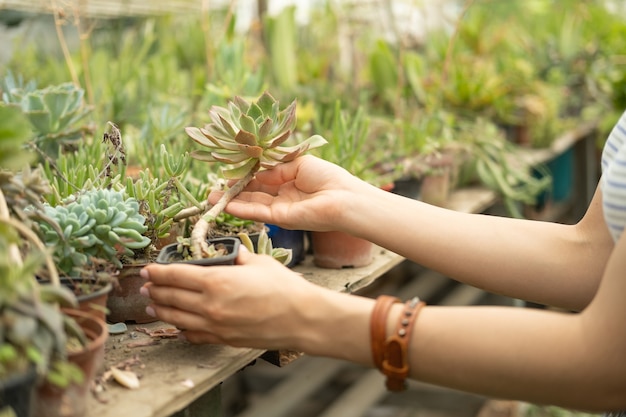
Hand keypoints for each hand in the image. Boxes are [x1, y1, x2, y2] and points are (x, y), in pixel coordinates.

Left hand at [140, 247, 327, 348]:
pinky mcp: (222, 339)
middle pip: (170, 297)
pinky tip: (177, 326)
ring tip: (151, 306)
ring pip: (176, 318)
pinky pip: (193, 336)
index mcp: (216, 281)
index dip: (157, 272)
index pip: (175, 275)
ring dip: (160, 310)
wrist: (301, 319)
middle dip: (154, 290)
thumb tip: (227, 253)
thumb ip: (236, 257)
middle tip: (145, 286)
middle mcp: (209, 305)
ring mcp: (214, 325)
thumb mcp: (258, 262)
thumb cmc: (284, 288)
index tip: (147, 269)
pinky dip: (181, 330)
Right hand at [207, 155, 362, 231]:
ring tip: (210, 200)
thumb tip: (255, 172)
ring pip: (251, 205)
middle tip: (212, 191)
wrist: (343, 197)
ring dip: (231, 203)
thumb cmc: (327, 176)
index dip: (244, 177)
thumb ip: (275, 168)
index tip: (227, 175)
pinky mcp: (281, 219)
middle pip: (253, 194)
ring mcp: (281, 209)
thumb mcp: (298, 164)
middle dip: (232, 192)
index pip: (261, 180)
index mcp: (289, 181)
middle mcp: (283, 196)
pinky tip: (225, 205)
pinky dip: (241, 210)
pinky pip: (257, 213)